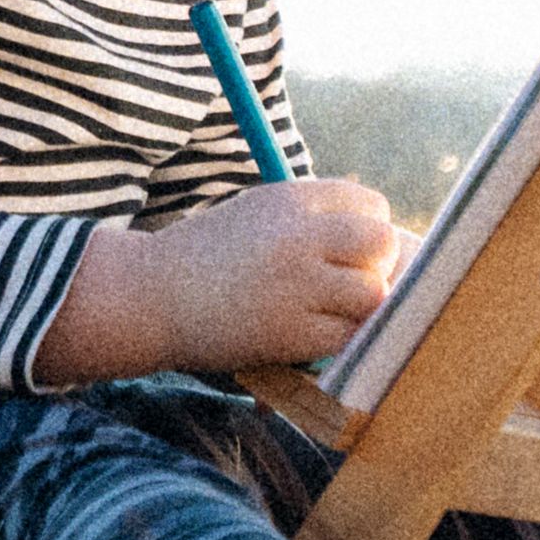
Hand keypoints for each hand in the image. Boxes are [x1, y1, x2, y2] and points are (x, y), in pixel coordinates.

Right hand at [34, 177, 404, 383]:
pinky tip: (313, 338)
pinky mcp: (289, 332)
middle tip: (349, 284)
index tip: (349, 251)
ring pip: (372, 294)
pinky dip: (339, 341)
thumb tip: (391, 245)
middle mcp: (297, 235)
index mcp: (289, 199)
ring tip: (327, 315)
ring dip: (358, 309)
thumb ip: (311, 221)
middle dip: (377, 265)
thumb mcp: (256, 215)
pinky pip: (347, 336)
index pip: (369, 204)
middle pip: (381, 243)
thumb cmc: (207, 257)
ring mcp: (295, 285)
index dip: (368, 230)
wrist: (148, 297)